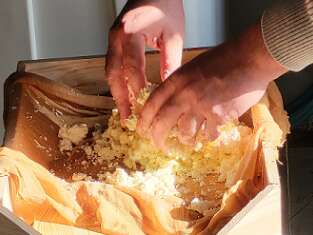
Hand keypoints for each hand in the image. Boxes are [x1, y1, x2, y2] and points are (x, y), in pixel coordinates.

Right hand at [105, 0, 184, 119]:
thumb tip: (168, 85)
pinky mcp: (114, 41)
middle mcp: (116, 36)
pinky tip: (125, 92)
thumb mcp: (173, 34)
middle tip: (127, 116)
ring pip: (109, 71)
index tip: (143, 107)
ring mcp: (112, 38)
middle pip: (113, 73)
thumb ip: (170, 61)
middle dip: (120, 97)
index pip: (132, 67)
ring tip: (125, 109)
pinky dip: (118, 80)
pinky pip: (112, 64)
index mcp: (131, 32)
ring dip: (116, 91)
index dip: (137, 89)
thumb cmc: (165, 4)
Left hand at [137, 22, 287, 148]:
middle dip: (157, 138)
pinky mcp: (219, 116)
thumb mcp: (193, 68)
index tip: (142, 130)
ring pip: (185, 133)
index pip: (152, 104)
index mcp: (177, 80)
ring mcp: (202, 106)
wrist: (250, 58)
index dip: (144, 120)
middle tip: (159, 145)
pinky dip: (208, 136)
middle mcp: (185, 94)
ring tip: (190, 139)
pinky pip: (208, 135)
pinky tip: (212, 132)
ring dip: (186, 139)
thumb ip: (180, 85)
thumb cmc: (224, 60)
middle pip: (163, 123)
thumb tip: (171, 104)